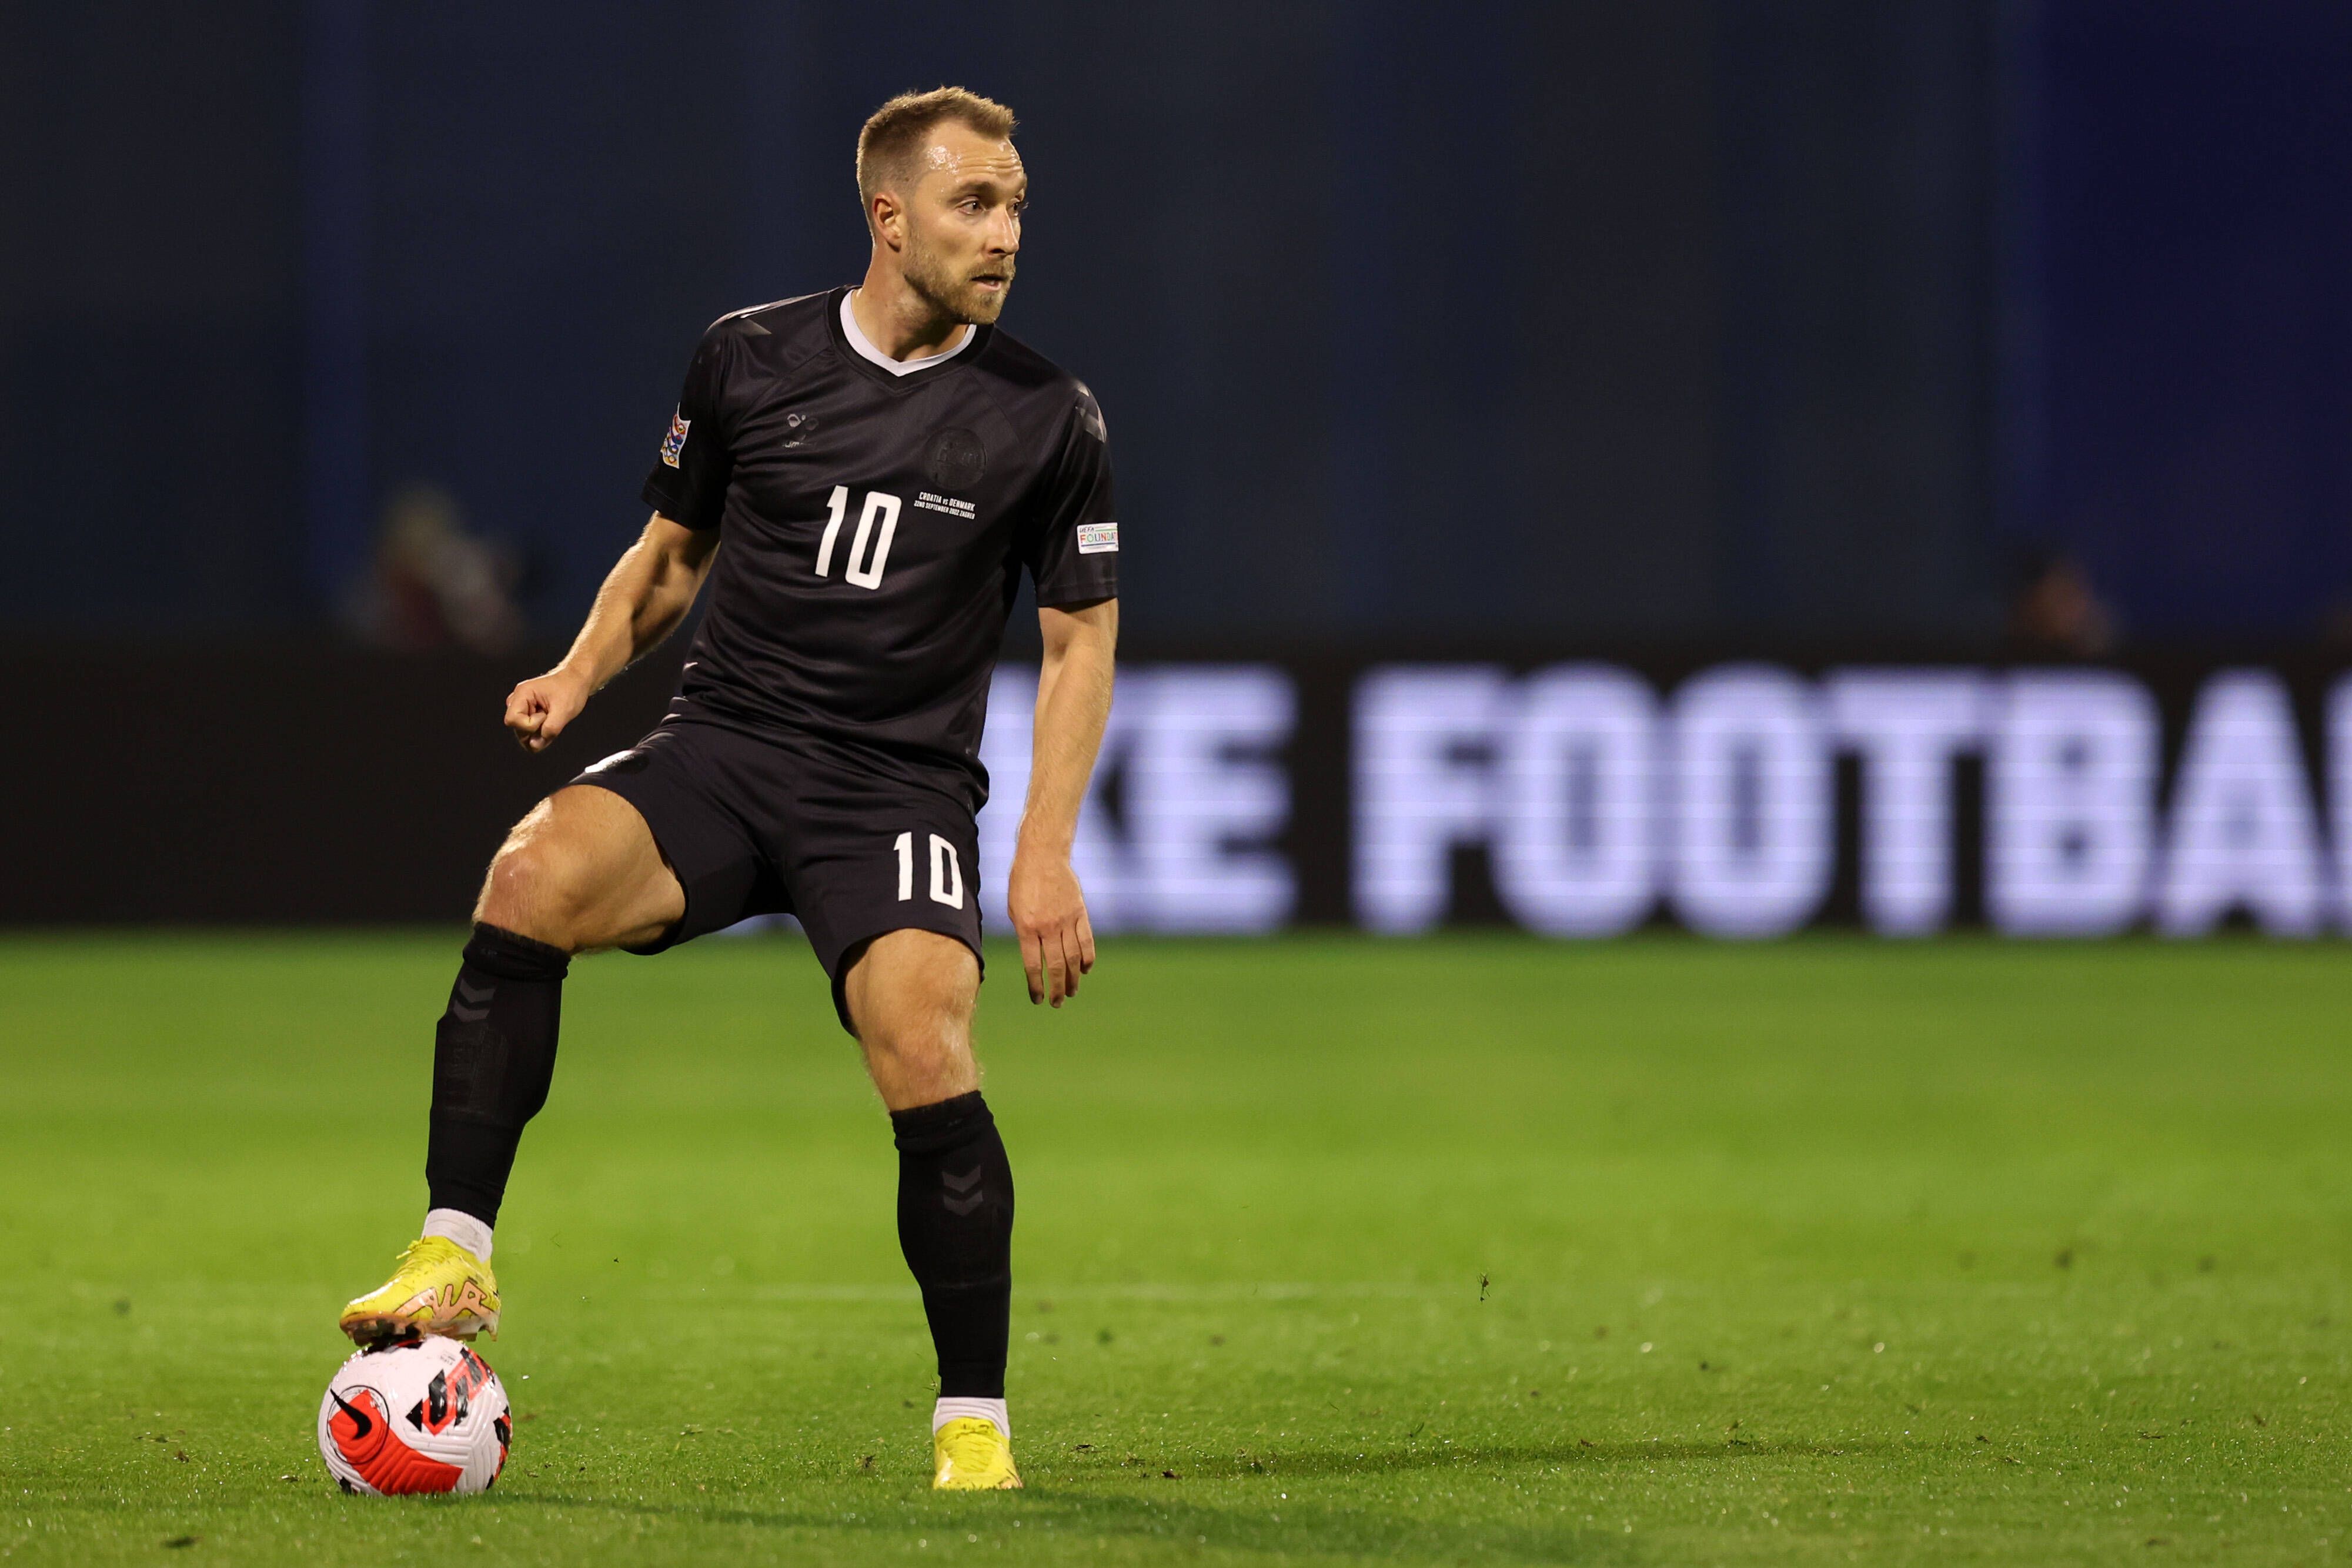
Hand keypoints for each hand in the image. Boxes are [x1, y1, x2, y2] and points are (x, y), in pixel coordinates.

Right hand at [504, 667, 591, 752]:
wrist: (577, 681)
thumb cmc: (571, 689)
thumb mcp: (564, 711)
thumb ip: (550, 730)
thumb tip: (534, 746)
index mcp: (522, 694)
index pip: (512, 720)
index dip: (530, 725)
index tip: (545, 715)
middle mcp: (518, 700)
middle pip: (517, 728)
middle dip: (536, 730)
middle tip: (552, 717)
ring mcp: (522, 707)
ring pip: (523, 733)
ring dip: (540, 731)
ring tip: (552, 718)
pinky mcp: (528, 713)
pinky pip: (529, 732)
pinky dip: (542, 732)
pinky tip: (551, 722)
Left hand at [1008, 849, 1094, 1006]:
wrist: (1042, 856)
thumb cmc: (1022, 883)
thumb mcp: (1014, 910)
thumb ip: (1024, 934)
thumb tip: (1035, 959)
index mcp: (1026, 927)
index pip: (1033, 965)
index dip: (1036, 986)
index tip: (1038, 999)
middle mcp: (1047, 926)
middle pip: (1056, 966)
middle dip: (1057, 988)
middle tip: (1058, 1003)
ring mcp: (1066, 919)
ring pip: (1073, 957)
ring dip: (1073, 978)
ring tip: (1071, 992)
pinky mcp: (1080, 912)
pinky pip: (1086, 940)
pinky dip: (1087, 957)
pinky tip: (1085, 970)